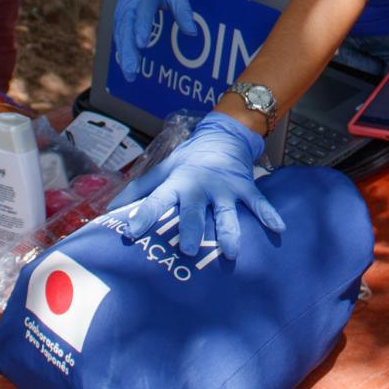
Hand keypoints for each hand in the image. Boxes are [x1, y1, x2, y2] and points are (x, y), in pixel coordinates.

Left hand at [108, 112, 284, 260]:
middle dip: (190, 230)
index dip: (143, 216)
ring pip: (227, 213)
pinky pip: (258, 203)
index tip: (131, 232)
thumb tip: (109, 210)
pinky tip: (278, 228)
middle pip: (194, 212)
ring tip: (232, 252)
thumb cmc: (189, 160)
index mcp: (177, 183)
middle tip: (186, 250)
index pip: (156, 201)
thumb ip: (139, 190)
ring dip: (230, 232)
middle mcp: (200, 188)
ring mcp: (225, 189)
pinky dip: (268, 214)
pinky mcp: (245, 188)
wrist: (223, 137)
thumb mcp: (163, 170)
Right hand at [109, 0, 195, 81]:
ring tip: (130, 74)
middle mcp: (129, 7)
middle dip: (129, 51)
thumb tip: (192, 32)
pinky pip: (119, 39)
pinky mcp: (119, 24)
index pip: (143, 13)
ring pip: (120, 37)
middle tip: (132, 69)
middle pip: (126, 29)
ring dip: (124, 56)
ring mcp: (121, 16)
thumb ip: (183, 10)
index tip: (143, 43)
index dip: (142, 28)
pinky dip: (122, 54)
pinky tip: (127, 69)